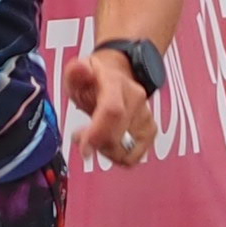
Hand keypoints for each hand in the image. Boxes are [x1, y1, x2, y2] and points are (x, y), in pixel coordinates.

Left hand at [63, 42, 159, 169]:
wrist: (119, 74)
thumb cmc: (96, 79)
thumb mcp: (77, 72)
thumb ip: (75, 72)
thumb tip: (81, 69)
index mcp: (116, 84)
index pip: (113, 111)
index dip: (98, 134)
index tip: (84, 148)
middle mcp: (136, 99)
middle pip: (119, 136)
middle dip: (96, 144)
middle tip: (80, 137)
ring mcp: (145, 115)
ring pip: (128, 151)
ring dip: (106, 151)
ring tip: (95, 138)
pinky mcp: (150, 130)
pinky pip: (134, 156)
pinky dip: (118, 156)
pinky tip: (108, 144)